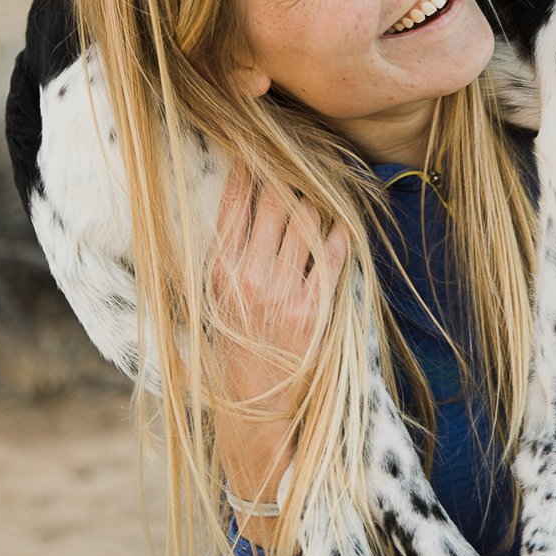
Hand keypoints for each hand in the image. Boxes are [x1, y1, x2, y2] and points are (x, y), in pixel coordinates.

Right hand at [210, 170, 341, 529]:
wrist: (255, 411)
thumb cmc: (233, 354)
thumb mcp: (216, 305)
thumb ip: (229, 260)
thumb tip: (242, 212)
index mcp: (218, 275)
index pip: (235, 207)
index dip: (249, 171)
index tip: (255, 145)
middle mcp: (249, 279)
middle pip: (274, 205)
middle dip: (286, 175)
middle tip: (296, 153)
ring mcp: (284, 293)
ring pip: (305, 223)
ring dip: (314, 200)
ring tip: (318, 183)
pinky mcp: (315, 309)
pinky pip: (334, 256)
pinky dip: (339, 234)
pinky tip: (340, 221)